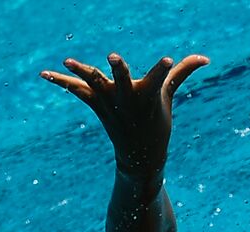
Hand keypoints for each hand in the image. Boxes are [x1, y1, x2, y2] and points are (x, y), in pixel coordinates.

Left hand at [40, 52, 208, 176]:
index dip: (163, 69)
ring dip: (82, 72)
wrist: (140, 158)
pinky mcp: (97, 106)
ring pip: (95, 84)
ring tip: (67, 59)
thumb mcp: (168, 97)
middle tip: (113, 57)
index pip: (159, 78)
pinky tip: (44, 74)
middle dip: (119, 70)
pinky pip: (77, 92)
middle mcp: (128, 99)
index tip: (168, 60)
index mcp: (149, 96)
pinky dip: (61, 82)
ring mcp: (110, 104)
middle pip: (122, 81)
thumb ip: (181, 73)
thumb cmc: (156, 122)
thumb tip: (205, 58)